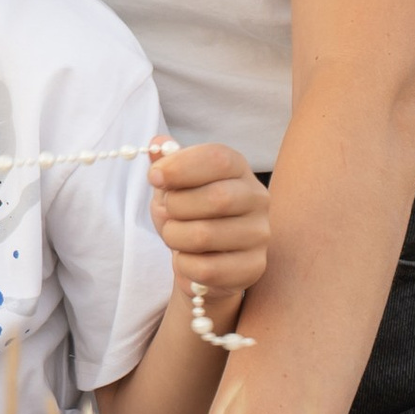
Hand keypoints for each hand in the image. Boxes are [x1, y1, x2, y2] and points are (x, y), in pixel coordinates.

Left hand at [148, 138, 268, 308]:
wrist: (203, 256)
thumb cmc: (187, 211)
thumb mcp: (172, 183)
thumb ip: (164, 162)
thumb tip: (156, 145)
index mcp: (237, 168)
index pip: (217, 158)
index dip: (181, 167)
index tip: (155, 177)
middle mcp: (257, 198)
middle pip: (216, 198)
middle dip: (176, 206)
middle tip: (166, 212)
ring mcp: (259, 234)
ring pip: (206, 236)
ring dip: (175, 237)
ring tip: (175, 236)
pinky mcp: (254, 267)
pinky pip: (207, 269)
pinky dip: (184, 265)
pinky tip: (186, 259)